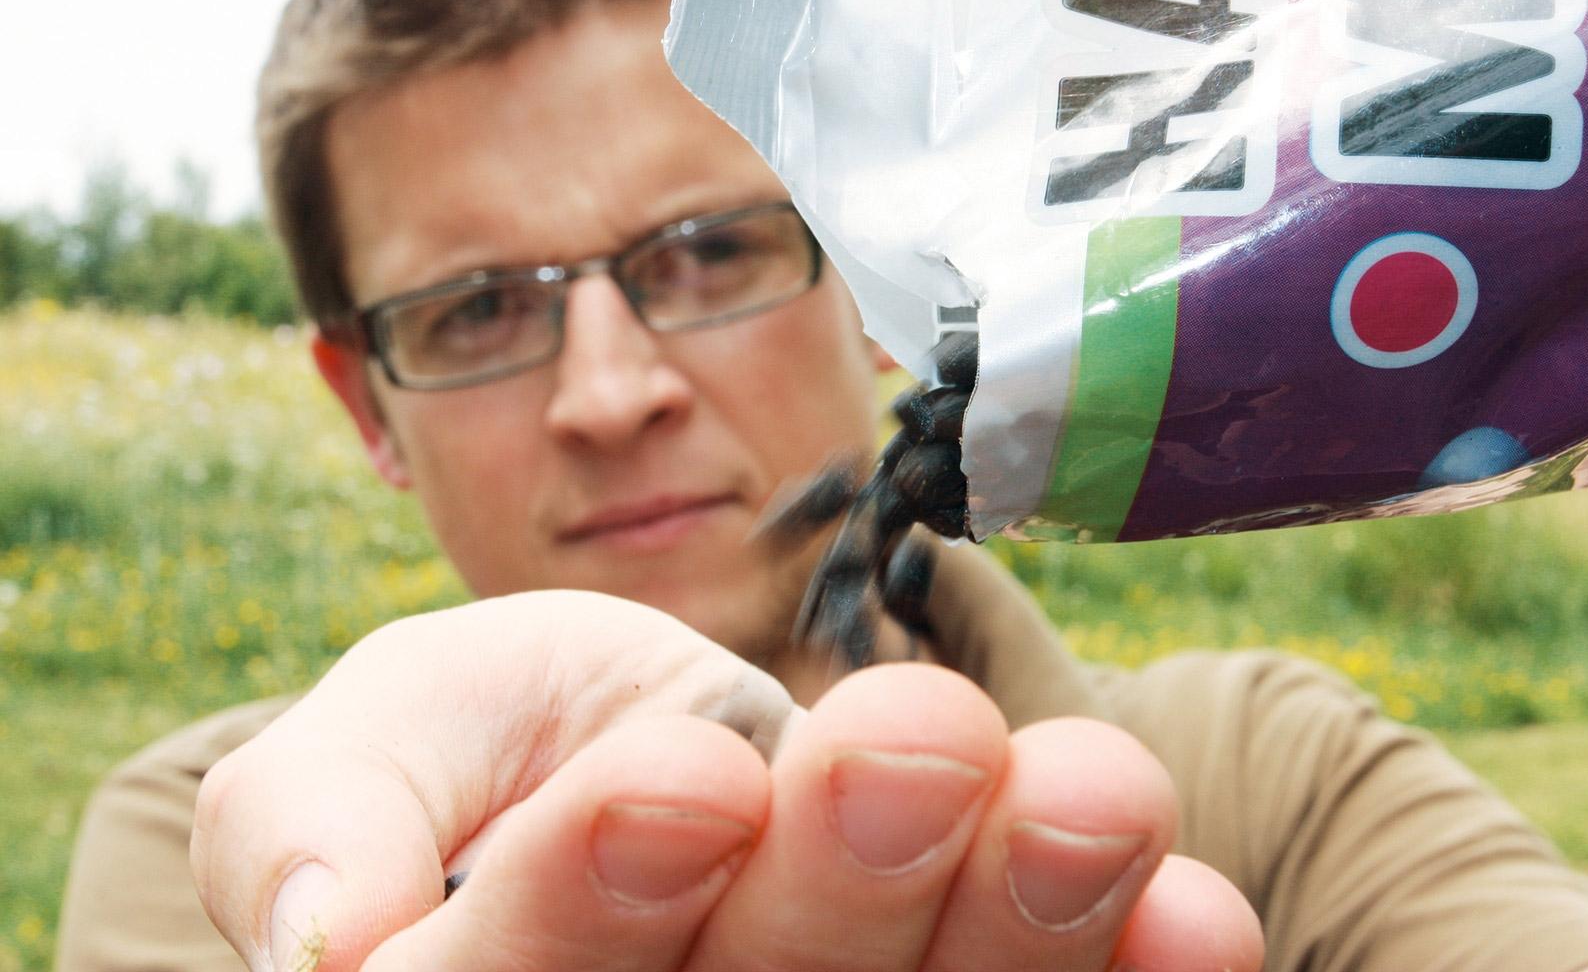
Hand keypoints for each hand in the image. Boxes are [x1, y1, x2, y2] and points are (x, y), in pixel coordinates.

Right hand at [192, 591, 1263, 971]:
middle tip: (919, 739)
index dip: (592, 897)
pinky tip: (1196, 918)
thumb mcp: (399, 726)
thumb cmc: (504, 754)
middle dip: (837, 884)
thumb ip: (319, 808)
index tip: (688, 773)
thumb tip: (323, 932)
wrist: (661, 760)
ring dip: (1017, 924)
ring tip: (1094, 795)